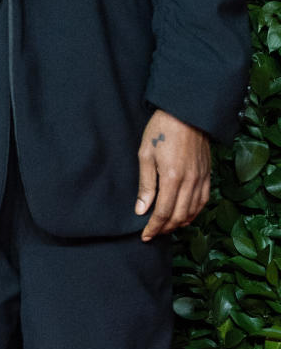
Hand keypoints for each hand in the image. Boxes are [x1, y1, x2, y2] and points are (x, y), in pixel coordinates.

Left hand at [135, 109, 210, 240]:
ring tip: (166, 227)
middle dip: (165, 228)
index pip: (164, 212)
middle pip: (179, 216)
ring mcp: (201, 179)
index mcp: (172, 178)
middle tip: (153, 233)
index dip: (154, 227)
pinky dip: (194, 213)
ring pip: (193, 212)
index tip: (145, 235)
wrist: (185, 113)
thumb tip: (141, 209)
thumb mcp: (145, 154)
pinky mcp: (207, 175)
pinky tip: (185, 215)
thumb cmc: (161, 130)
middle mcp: (190, 182)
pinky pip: (203, 201)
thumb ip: (145, 184)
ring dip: (180, 223)